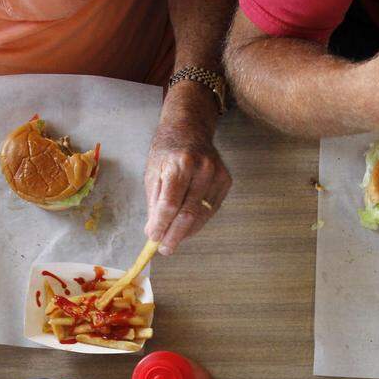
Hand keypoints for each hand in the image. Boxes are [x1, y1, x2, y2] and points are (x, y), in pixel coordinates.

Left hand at [143, 85, 231, 256]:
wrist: (190, 129)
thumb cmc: (167, 151)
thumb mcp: (153, 172)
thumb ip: (154, 203)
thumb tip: (154, 232)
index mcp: (180, 164)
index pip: (170, 204)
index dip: (161, 225)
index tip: (153, 239)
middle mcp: (202, 169)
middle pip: (188, 214)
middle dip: (174, 235)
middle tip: (164, 248)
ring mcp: (217, 175)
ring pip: (201, 216)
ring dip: (185, 232)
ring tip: (172, 238)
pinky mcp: (226, 182)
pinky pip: (211, 211)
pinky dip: (197, 222)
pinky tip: (186, 225)